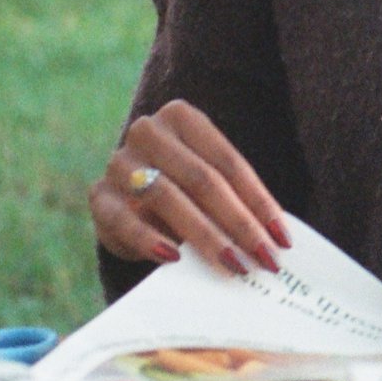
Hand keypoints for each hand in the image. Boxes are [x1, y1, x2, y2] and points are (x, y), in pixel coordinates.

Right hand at [90, 98, 288, 276]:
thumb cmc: (184, 186)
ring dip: (205, 235)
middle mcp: (148, 131)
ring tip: (232, 264)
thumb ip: (235, 198)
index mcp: (182, 117)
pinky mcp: (99, 196)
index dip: (259, 201)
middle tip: (264, 258)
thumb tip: (274, 237)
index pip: (228, 162)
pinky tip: (175, 259)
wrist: (129, 196)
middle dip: (238, 223)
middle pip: (202, 179)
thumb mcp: (210, 182)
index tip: (282, 238)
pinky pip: (125, 220)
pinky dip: (151, 240)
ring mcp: (119, 162)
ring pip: (168, 198)